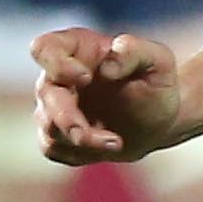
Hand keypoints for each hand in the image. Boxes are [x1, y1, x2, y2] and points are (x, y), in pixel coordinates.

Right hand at [34, 25, 191, 166]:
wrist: (158, 121)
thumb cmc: (156, 84)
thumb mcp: (158, 61)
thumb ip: (136, 51)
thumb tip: (108, 66)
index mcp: (76, 48)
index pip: (44, 48)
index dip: (56, 64)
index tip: (86, 77)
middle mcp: (58, 76)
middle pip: (45, 94)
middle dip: (69, 117)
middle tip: (104, 133)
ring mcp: (53, 107)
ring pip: (48, 126)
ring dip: (81, 138)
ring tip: (117, 142)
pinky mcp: (57, 135)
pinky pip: (53, 148)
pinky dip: (79, 152)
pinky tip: (108, 146)